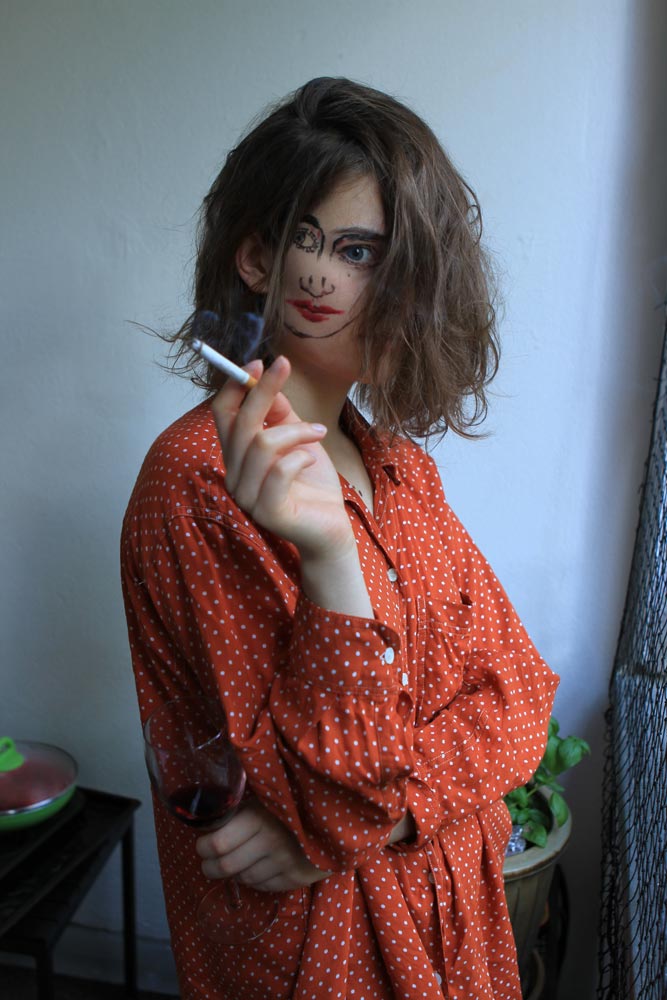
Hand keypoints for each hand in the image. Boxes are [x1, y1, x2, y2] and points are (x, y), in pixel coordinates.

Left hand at [195, 798, 330, 891]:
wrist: (338, 812)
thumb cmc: (294, 800)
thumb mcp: (266, 797)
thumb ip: (241, 811)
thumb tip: (206, 823)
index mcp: (258, 818)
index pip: (216, 844)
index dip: (202, 848)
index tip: (202, 845)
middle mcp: (270, 843)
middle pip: (225, 867)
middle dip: (210, 866)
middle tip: (209, 862)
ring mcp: (285, 863)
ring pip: (244, 878)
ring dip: (236, 872)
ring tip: (240, 859)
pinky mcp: (297, 878)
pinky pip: (263, 886)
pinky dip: (256, 879)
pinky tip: (260, 865)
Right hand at [211, 356, 354, 561]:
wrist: (330, 527)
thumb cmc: (311, 482)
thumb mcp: (298, 438)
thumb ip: (280, 414)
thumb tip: (268, 380)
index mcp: (236, 455)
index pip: (222, 414)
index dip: (235, 385)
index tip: (258, 361)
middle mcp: (234, 475)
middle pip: (240, 423)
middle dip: (262, 390)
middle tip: (284, 366)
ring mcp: (247, 496)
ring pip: (261, 444)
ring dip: (296, 431)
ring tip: (318, 433)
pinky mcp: (267, 512)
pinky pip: (280, 471)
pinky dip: (301, 456)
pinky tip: (312, 459)